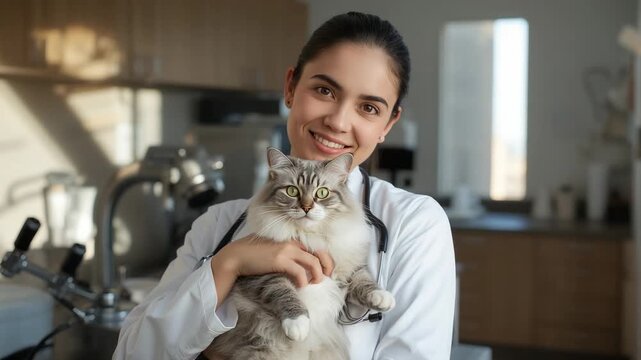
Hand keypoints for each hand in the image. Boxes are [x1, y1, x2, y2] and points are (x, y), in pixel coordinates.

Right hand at [210, 235, 334, 305]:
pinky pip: (300, 272)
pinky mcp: (280, 260)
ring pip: (313, 262)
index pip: (316, 245)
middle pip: (320, 252)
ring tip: (314, 283)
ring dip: (317, 275)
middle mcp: (291, 242)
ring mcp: (286, 250)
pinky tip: (300, 286)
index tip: (326, 269)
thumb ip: (287, 252)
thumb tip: (299, 264)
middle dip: (327, 266)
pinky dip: (303, 280)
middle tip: (327, 277)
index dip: (325, 257)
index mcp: (291, 238)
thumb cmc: (253, 254)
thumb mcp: (274, 248)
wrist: (236, 256)